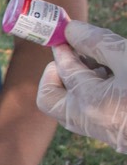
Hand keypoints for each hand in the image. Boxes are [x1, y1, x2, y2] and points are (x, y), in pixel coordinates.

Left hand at [38, 20, 126, 151]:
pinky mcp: (113, 135)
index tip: (67, 30)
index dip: (65, 45)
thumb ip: (98, 43)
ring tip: (103, 64)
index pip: (63, 66)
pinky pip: (88, 113)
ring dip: (77, 82)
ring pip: (69, 106)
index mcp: (88, 102)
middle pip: (50, 97)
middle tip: (75, 55)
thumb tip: (72, 29)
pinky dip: (92, 94)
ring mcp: (100, 132)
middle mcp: (87, 121)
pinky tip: (115, 78)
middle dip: (56, 73)